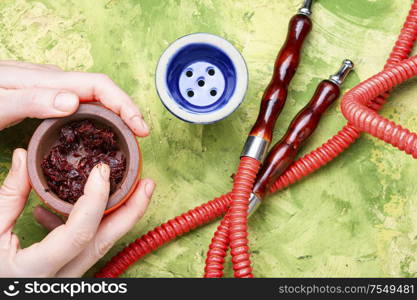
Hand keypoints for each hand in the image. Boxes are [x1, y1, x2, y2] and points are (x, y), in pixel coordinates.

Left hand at [0, 60, 148, 135]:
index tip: (140, 128)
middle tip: (140, 137)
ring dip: (116, 114)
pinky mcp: (47, 97)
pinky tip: (100, 131)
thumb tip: (74, 101)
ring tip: (127, 135)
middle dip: (127, 110)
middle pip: (103, 90)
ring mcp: (51, 88)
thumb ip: (32, 100)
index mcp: (49, 81)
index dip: (125, 105)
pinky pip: (81, 104)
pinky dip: (99, 117)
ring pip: (94, 97)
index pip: (99, 86)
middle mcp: (55, 81)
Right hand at [0, 149, 154, 276]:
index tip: (102, 171)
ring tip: (134, 190)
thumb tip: (26, 158)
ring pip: (102, 245)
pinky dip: (93, 224)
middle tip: (146, 184)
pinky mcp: (67, 272)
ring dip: (120, 216)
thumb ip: (10, 195)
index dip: (95, 199)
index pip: (79, 233)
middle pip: (105, 241)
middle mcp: (60, 278)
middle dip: (131, 211)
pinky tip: (82, 204)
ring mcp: (67, 278)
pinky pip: (87, 247)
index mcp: (37, 269)